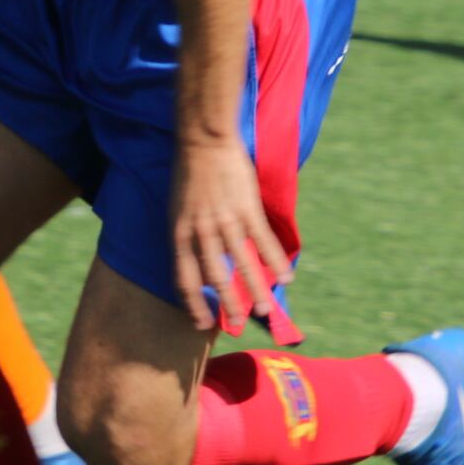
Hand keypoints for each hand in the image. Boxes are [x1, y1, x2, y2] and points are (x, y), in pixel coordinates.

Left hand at [169, 136, 291, 335]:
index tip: (202, 322)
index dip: (194, 304)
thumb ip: (188, 236)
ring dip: (255, 290)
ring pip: (242, 264)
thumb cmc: (188, 174)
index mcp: (180, 233)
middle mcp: (202, 232)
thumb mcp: (177, 210)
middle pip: (215, 278)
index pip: (185, 279)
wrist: (204, 141)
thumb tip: (199, 261)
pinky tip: (285, 277)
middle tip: (237, 323)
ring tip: (265, 310)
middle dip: (227, 304)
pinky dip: (275, 261)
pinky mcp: (247, 209)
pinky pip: (263, 242)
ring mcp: (226, 221)